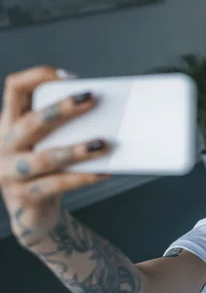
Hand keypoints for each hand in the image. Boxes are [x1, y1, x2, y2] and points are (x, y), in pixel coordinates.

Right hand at [0, 66, 110, 245]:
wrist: (33, 215)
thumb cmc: (46, 171)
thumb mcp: (46, 144)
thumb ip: (64, 128)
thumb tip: (108, 112)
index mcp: (9, 124)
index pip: (15, 89)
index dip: (38, 76)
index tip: (71, 77)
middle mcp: (4, 145)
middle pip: (32, 122)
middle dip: (63, 109)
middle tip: (92, 99)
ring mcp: (10, 173)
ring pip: (45, 158)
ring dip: (77, 150)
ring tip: (103, 144)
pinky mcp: (24, 197)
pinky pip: (57, 185)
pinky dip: (83, 178)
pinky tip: (104, 172)